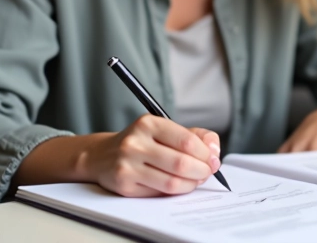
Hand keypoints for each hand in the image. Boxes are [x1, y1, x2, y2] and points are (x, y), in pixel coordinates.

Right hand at [84, 115, 220, 196]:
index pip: (187, 141)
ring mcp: (128, 165)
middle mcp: (135, 143)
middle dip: (202, 171)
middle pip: (181, 163)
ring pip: (172, 182)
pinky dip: (175, 192)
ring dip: (191, 184)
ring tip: (195, 180)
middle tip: (207, 172)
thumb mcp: (164, 129)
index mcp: (148, 123)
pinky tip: (178, 185)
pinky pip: (159, 193)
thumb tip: (214, 150)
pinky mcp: (124, 185)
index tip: (213, 159)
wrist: (102, 155)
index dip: (206, 154)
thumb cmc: (141, 142)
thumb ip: (194, 136)